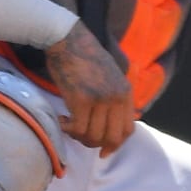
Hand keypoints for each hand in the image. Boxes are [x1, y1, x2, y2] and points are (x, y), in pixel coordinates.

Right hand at [49, 23, 136, 155]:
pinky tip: (62, 120)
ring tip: (69, 125)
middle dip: (96, 145)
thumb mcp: (110, 76)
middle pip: (112, 138)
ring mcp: (100, 99)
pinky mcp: (81, 100)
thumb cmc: (85, 57)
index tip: (103, 151)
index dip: (116, 145)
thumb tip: (110, 124)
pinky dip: (68, 130)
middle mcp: (117, 97)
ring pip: (93, 136)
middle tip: (81, 138)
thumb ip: (114, 97)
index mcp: (126, 92)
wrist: (68, 40)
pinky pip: (77, 129)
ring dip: (79, 137)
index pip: (128, 130)